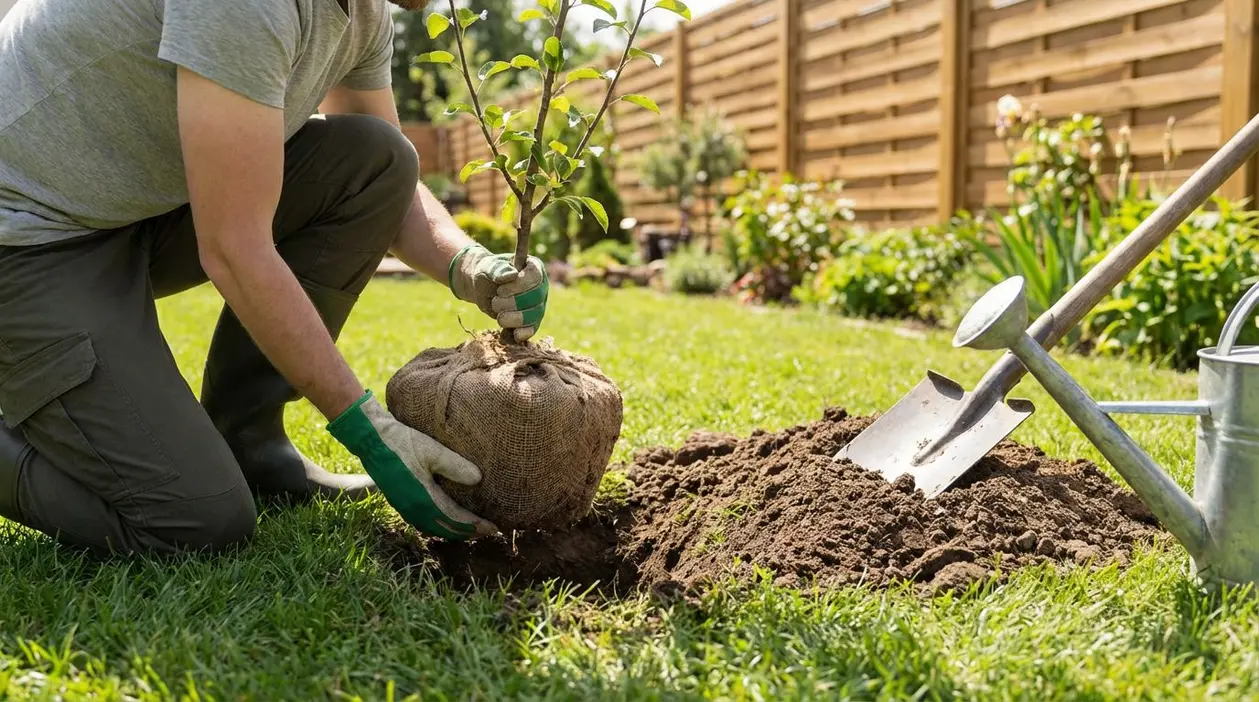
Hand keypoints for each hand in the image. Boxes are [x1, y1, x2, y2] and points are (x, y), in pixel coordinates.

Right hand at [327, 390, 497, 539]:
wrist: (371, 439)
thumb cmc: (403, 443)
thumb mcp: (432, 451)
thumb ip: (455, 466)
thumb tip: (479, 479)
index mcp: (424, 499)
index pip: (456, 519)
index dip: (476, 525)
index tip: (494, 528)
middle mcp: (414, 509)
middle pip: (446, 528)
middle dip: (468, 532)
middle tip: (488, 532)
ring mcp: (404, 507)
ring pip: (433, 527)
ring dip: (453, 531)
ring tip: (471, 529)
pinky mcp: (399, 501)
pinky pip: (423, 521)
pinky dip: (438, 525)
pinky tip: (444, 519)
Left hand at [449, 244, 548, 341]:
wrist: (484, 287)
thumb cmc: (488, 273)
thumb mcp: (489, 268)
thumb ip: (498, 270)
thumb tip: (512, 275)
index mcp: (534, 267)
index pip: (534, 277)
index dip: (518, 286)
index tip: (500, 291)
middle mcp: (541, 287)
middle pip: (536, 298)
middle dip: (514, 303)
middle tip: (495, 302)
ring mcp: (538, 305)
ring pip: (534, 315)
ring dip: (515, 318)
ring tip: (499, 316)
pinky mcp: (532, 321)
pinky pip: (532, 329)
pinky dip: (523, 333)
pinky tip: (514, 335)